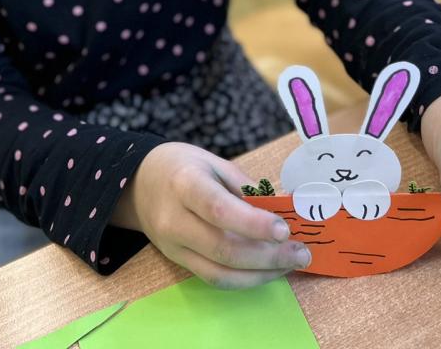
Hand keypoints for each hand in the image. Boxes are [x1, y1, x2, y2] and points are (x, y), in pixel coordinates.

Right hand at [111, 142, 311, 287]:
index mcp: (185, 184)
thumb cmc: (182, 166)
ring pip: (220, 273)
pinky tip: (269, 270)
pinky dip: (246, 279)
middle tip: (302, 253)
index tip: (285, 230)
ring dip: (261, 274)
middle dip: (268, 256)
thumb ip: (246, 188)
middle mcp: (175, 220)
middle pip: (222, 249)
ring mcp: (174, 247)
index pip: (219, 210)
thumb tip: (285, 209)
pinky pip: (214, 279)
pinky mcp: (178, 262)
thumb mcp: (214, 163)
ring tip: (291, 265)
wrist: (138, 184)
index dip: (253, 224)